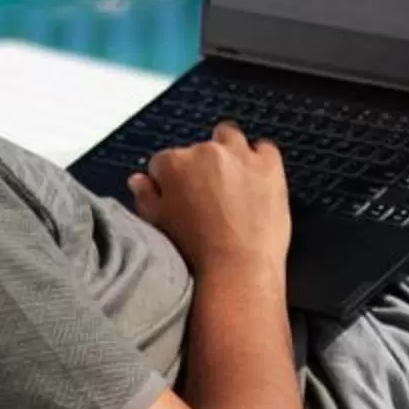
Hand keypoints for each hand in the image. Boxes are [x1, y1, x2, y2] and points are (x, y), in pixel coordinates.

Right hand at [129, 124, 291, 277]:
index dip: (171, 180)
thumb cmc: (197, 252)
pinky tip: (256, 180)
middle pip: (198, 149)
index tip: (180, 195)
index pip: (165, 161)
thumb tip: (139, 181)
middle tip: (207, 195)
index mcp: (174, 164)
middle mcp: (206, 152)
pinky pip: (264, 148)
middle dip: (200, 167)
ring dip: (228, 153)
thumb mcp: (158, 225)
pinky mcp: (269, 165)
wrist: (238, 269)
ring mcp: (240, 156)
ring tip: (231, 183)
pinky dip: (260, 159)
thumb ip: (145, 197)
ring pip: (229, 138)